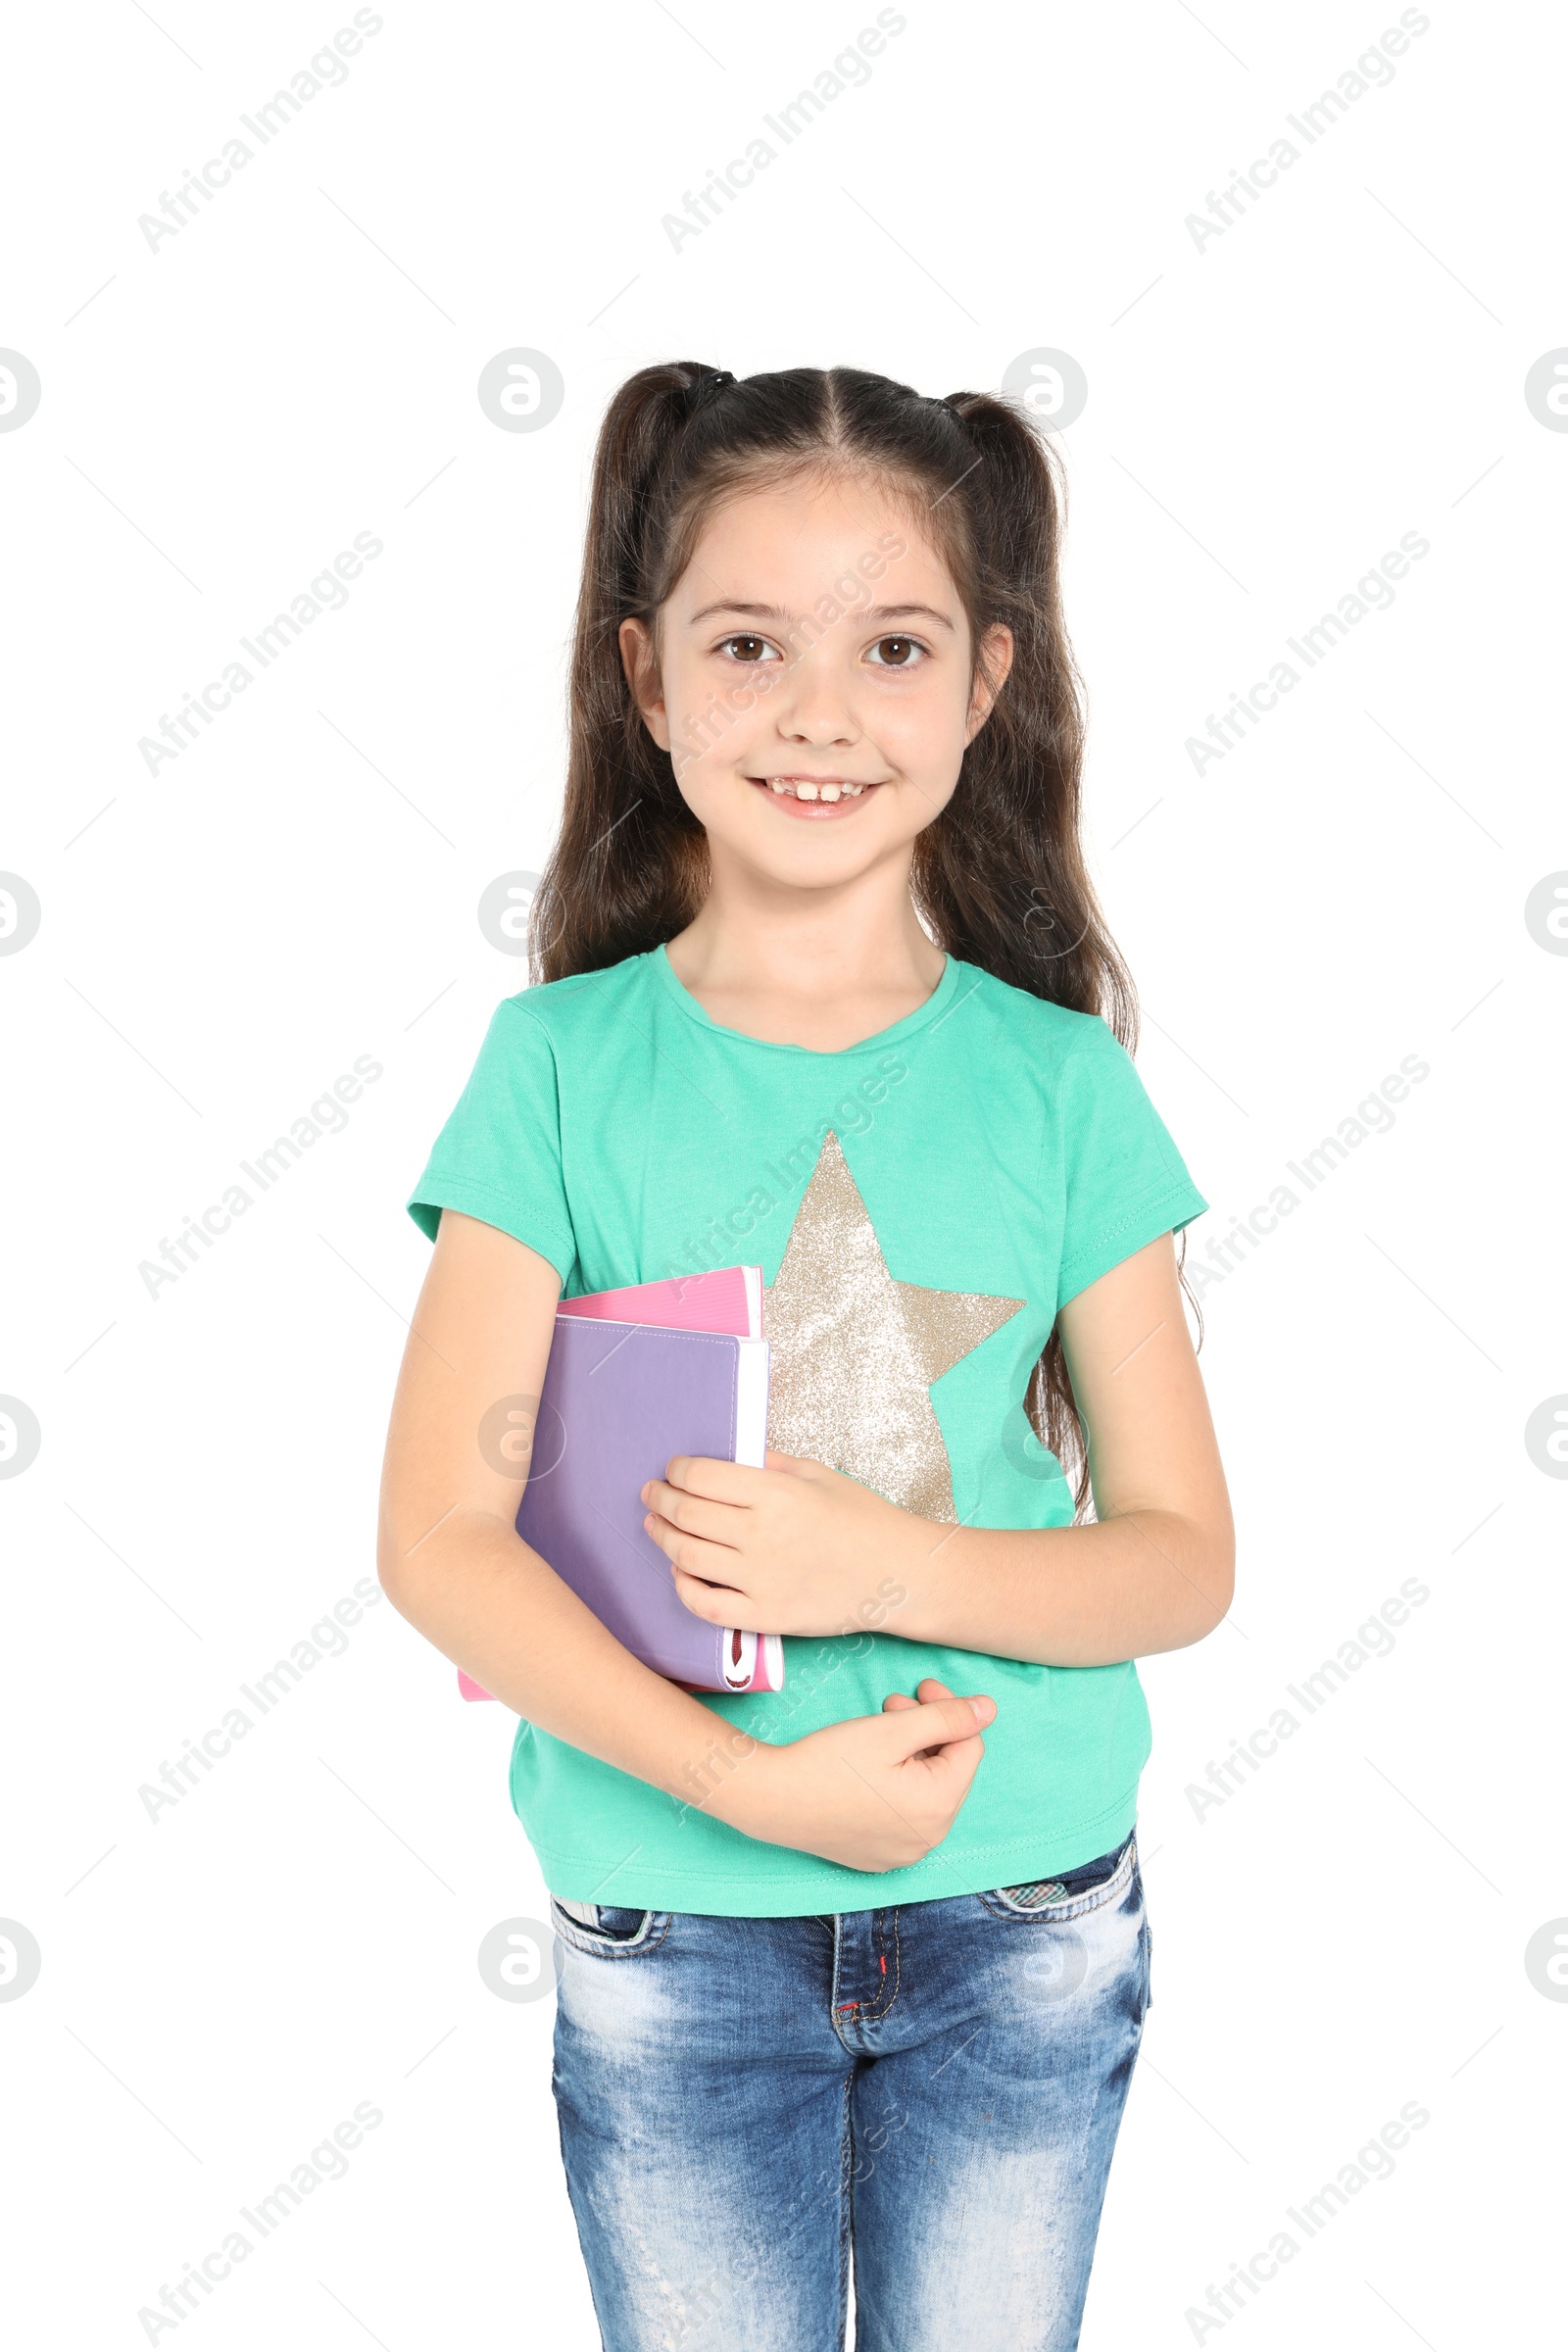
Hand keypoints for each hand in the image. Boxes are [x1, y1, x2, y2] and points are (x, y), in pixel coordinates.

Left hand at [640, 1449, 917, 1637]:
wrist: (899, 1574)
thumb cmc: (862, 1518)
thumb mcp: (817, 1474)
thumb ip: (769, 1462)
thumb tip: (728, 1454)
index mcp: (776, 1494)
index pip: (701, 1476)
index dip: (677, 1470)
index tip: (672, 1469)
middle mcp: (762, 1536)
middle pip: (686, 1514)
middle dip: (659, 1499)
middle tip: (651, 1493)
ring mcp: (761, 1580)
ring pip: (687, 1556)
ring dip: (662, 1537)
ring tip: (655, 1526)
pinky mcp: (764, 1617)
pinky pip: (705, 1606)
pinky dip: (683, 1587)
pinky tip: (679, 1571)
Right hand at [715, 1681, 995, 1872]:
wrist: (772, 1799)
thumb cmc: (830, 1760)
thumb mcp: (893, 1728)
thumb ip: (947, 1717)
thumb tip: (990, 1709)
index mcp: (940, 1805)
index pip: (968, 1746)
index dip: (948, 1710)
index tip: (918, 1687)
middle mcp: (929, 1838)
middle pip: (948, 1772)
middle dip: (928, 1733)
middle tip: (893, 1705)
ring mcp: (903, 1854)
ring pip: (927, 1793)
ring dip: (912, 1757)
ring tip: (879, 1734)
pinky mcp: (878, 1858)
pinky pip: (905, 1817)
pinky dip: (897, 1788)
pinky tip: (868, 1769)